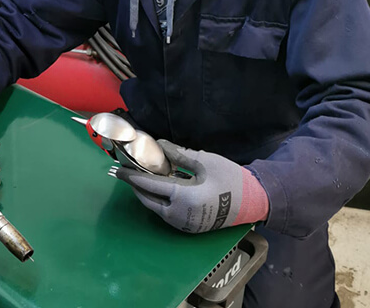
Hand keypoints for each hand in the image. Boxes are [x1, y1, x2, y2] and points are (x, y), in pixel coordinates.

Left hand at [115, 141, 267, 232]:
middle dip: (135, 187)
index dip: (132, 176)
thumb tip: (159, 145)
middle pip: (149, 200)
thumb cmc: (231, 179)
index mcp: (183, 198)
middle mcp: (180, 215)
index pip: (150, 186)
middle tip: (125, 174)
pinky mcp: (190, 227)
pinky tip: (158, 189)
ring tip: (139, 179)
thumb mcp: (204, 161)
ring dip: (147, 194)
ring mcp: (185, 224)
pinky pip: (167, 214)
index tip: (119, 169)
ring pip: (156, 209)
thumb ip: (178, 154)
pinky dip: (158, 201)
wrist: (255, 201)